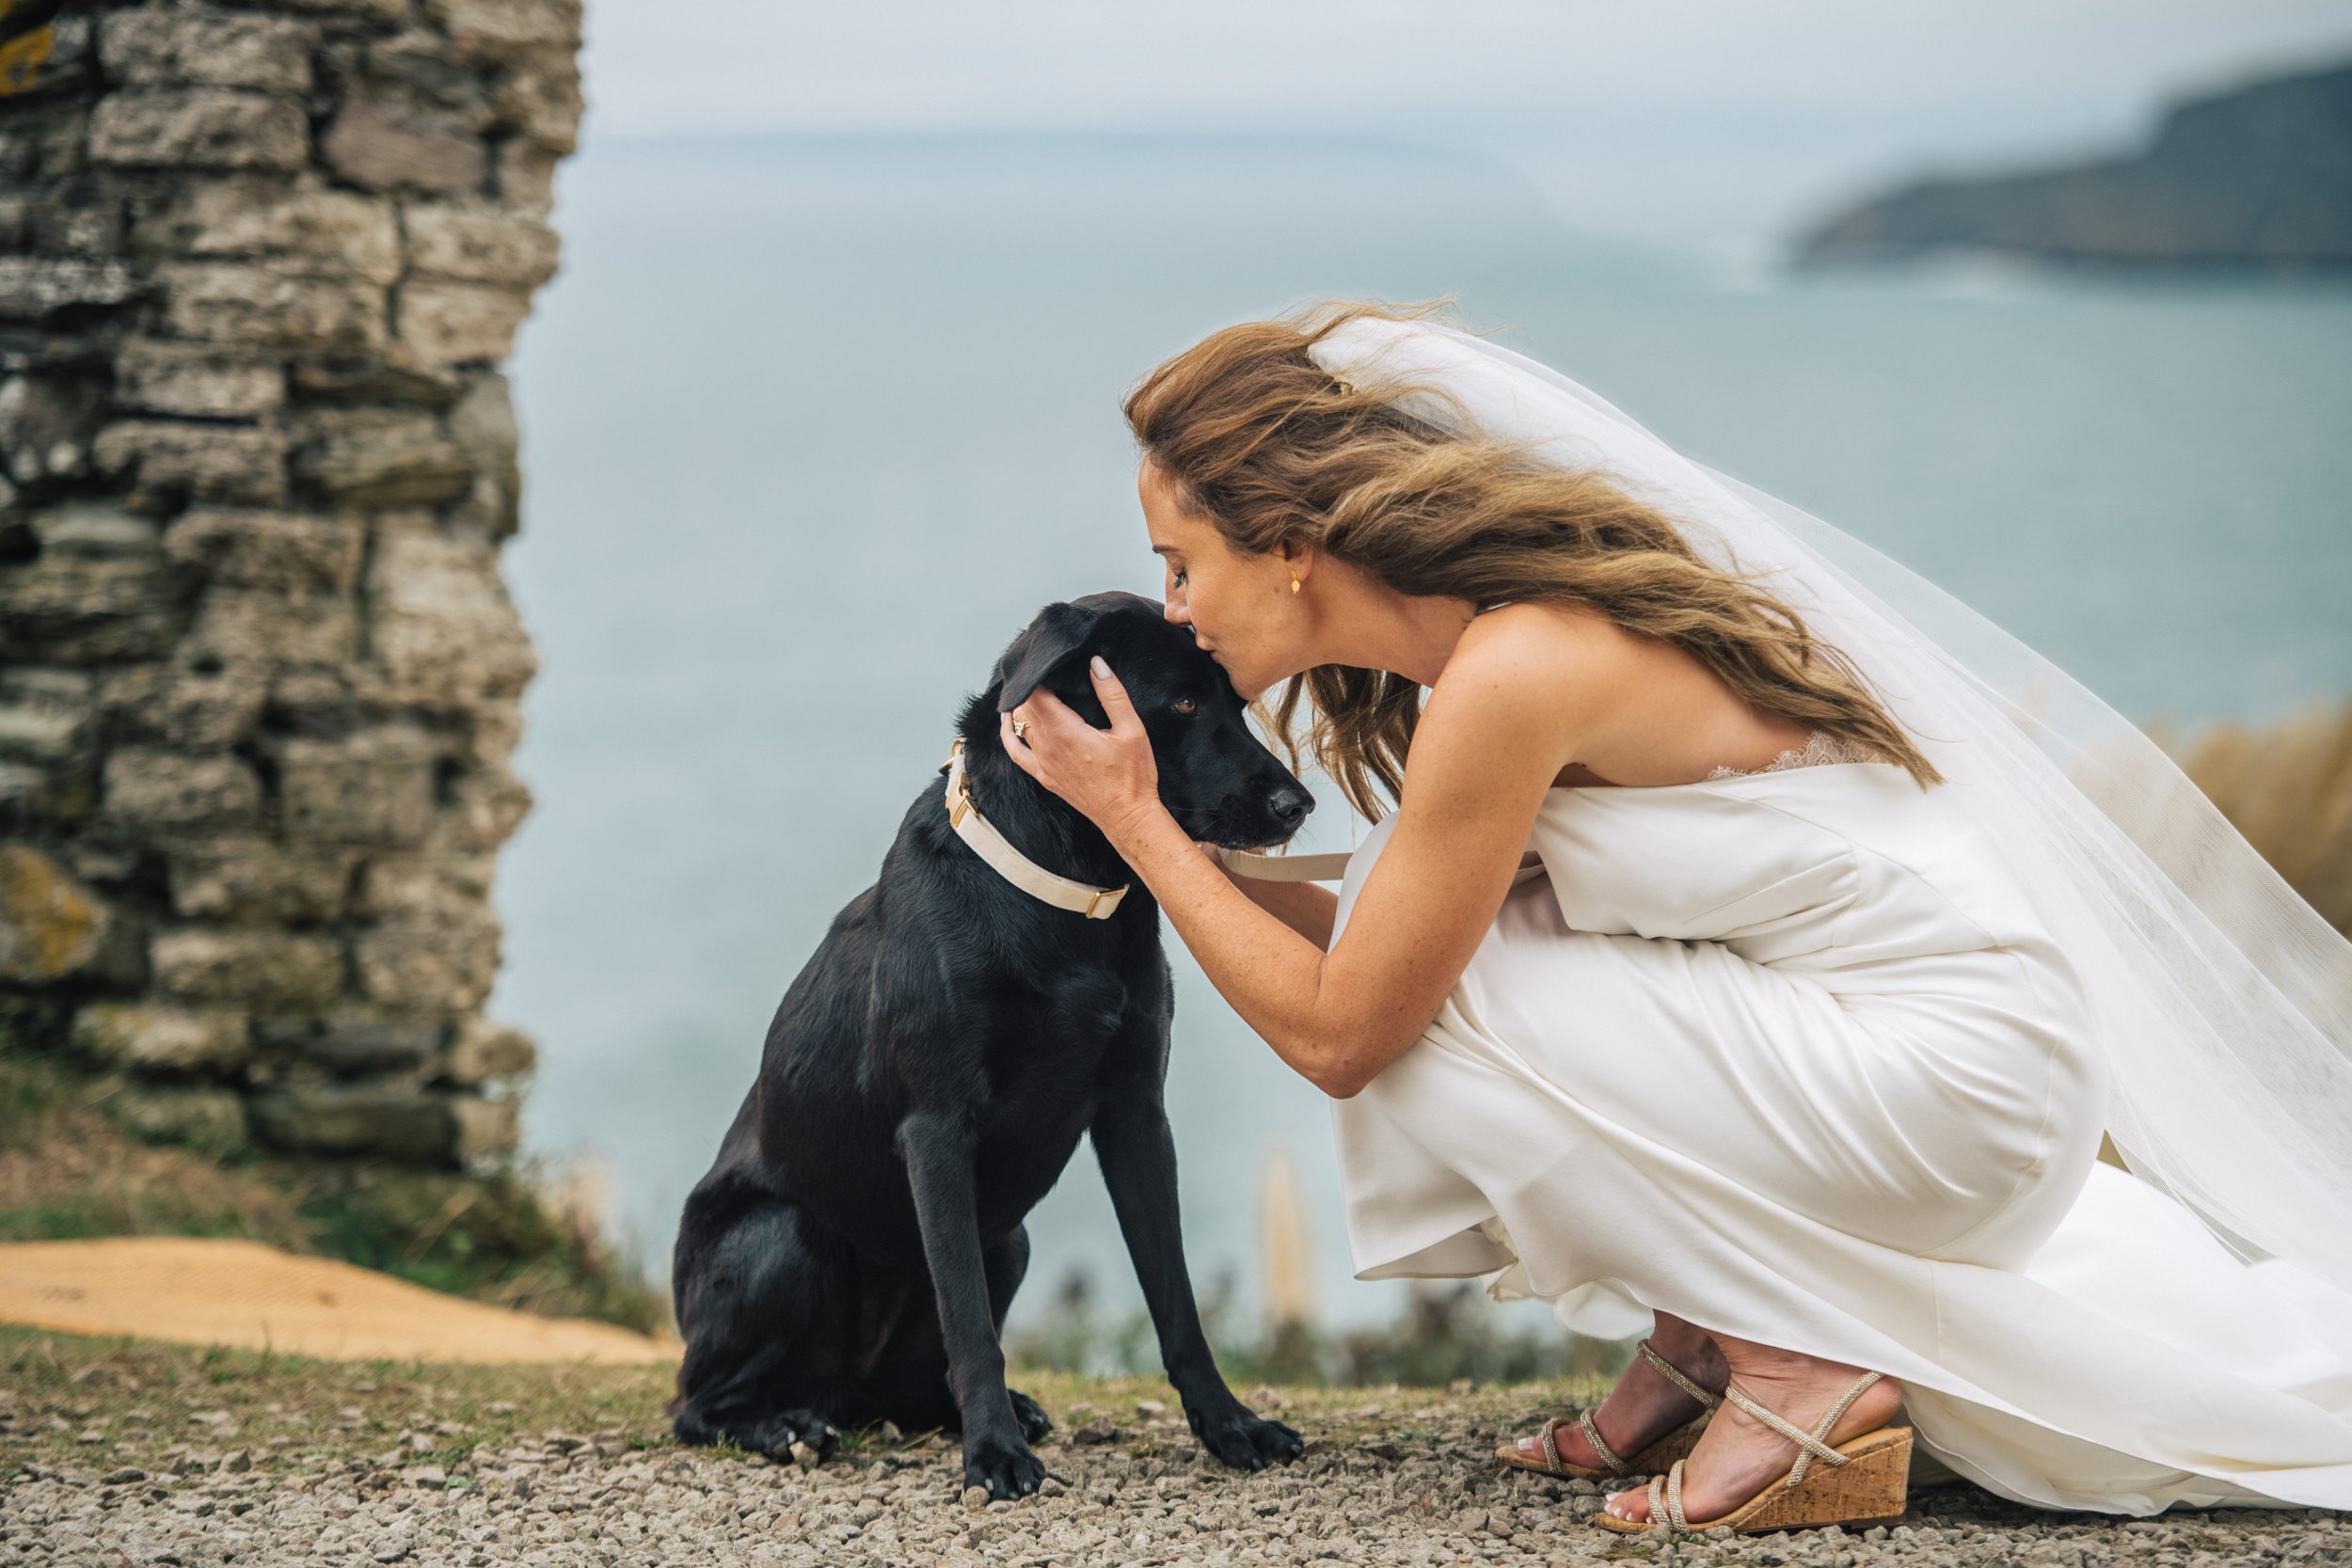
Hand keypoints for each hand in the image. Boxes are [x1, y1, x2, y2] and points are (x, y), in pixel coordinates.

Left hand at [1000, 654, 1162, 843]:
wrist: (1127, 816)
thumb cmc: (1133, 776)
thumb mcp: (1132, 729)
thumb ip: (1112, 693)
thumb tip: (1096, 663)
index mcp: (1066, 732)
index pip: (1037, 693)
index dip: (1039, 673)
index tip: (1050, 661)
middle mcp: (1047, 747)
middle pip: (1026, 707)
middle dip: (1032, 686)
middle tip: (1045, 669)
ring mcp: (1042, 764)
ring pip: (1020, 725)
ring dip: (1024, 706)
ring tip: (1032, 687)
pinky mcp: (1044, 776)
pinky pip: (1015, 752)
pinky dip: (1008, 733)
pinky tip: (1010, 720)